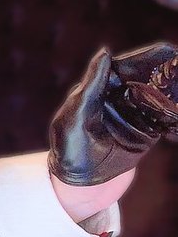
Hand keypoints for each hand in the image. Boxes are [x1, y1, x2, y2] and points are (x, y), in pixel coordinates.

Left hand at [48, 42, 177, 187]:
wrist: (79, 187)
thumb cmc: (69, 148)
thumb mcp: (76, 115)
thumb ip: (92, 85)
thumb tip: (105, 52)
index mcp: (98, 90)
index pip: (125, 68)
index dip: (145, 58)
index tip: (166, 49)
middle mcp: (116, 100)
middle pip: (145, 80)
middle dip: (165, 71)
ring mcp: (132, 116)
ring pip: (157, 97)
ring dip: (172, 89)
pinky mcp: (145, 133)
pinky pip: (164, 119)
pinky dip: (175, 112)